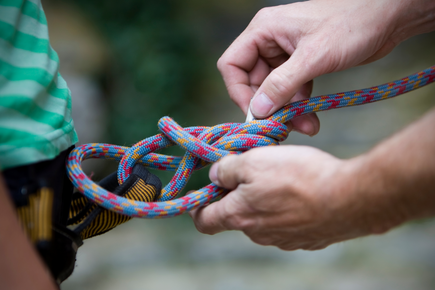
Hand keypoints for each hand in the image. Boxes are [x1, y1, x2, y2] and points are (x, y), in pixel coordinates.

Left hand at [190, 109, 434, 249]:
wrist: (350, 198)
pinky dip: (287, 209)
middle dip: (238, 195)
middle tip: (252, 170)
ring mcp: (283, 240)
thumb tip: (215, 174)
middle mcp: (258, 234)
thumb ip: (227, 168)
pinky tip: (302, 192)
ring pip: (263, 218)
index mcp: (239, 216)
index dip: (198, 208)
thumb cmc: (298, 177)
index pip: (204, 222)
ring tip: (282, 177)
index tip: (203, 194)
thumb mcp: (253, 160)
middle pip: (236, 216)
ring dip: (264, 200)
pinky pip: (287, 223)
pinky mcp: (306, 239)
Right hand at [217, 0, 428, 133]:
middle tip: (283, 127)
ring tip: (306, 126)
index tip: (256, 115)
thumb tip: (258, 110)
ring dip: (286, 111)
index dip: (239, 92)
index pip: (232, 65)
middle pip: (253, 82)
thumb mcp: (314, 57)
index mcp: (263, 30)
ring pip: (273, 90)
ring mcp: (285, 54)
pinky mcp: (301, 64)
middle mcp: (269, 42)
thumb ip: (282, 84)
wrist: (388, 18)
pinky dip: (298, 106)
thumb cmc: (352, 25)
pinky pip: (290, 90)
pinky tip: (311, 120)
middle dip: (269, 107)